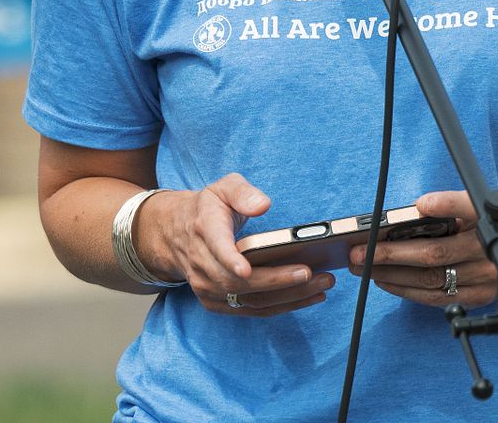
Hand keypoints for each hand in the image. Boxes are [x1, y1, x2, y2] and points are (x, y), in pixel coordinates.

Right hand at [136, 172, 333, 316]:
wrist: (176, 234)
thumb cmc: (208, 208)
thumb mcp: (223, 187)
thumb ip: (243, 193)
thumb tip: (263, 205)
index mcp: (205, 231)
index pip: (217, 249)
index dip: (231, 260)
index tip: (247, 268)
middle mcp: (203, 264)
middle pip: (240, 281)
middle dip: (278, 280)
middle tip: (312, 273)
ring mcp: (208, 288)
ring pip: (249, 299)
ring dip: (287, 296)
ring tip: (321, 285)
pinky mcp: (218, 302)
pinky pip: (252, 309)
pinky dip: (281, 306)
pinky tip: (308, 297)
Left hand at [347, 190, 497, 308]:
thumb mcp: (484, 200)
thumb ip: (452, 203)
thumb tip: (420, 206)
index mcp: (486, 223)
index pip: (460, 212)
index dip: (438, 210)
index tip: (409, 210)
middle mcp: (485, 254)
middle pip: (432, 256)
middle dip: (391, 255)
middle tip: (359, 252)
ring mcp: (482, 280)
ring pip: (431, 281)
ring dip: (393, 277)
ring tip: (364, 268)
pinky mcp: (478, 298)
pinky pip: (438, 297)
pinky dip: (409, 291)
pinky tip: (388, 282)